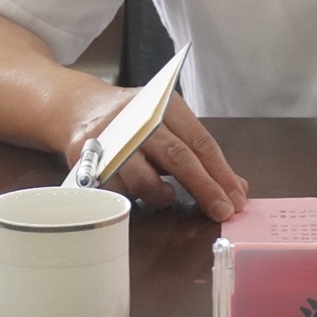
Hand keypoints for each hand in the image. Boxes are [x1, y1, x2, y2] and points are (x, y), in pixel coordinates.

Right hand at [67, 91, 247, 222]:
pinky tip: (139, 193)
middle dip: (205, 188)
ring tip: (169, 197)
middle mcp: (139, 119)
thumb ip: (199, 153)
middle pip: (178, 157)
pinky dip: (135, 197)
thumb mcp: (169, 123)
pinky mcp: (88, 159)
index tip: (237, 197)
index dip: (221, 172)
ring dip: (163, 196)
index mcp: (166, 105)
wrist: (79, 107)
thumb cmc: (134, 121)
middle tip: (224, 211)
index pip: (200, 141)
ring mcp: (112, 138)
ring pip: (145, 178)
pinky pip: (118, 190)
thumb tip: (236, 187)